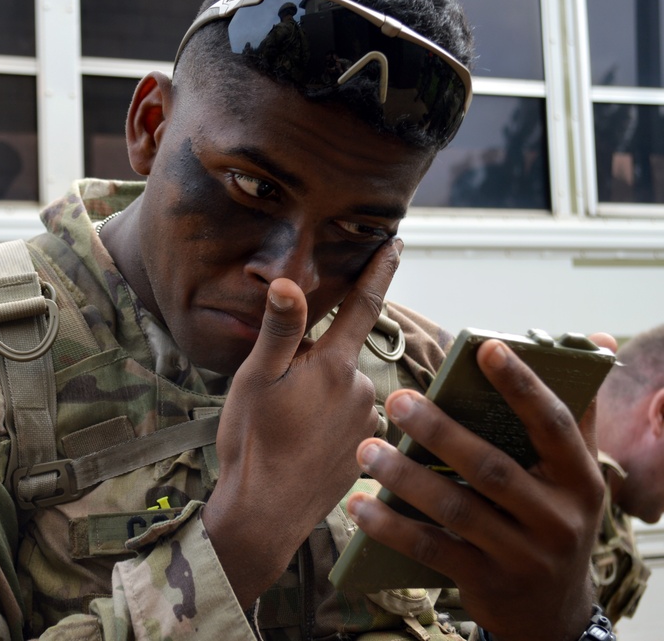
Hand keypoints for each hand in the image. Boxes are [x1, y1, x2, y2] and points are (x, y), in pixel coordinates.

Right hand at [203, 239, 402, 607]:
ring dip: (320, 396)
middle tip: (277, 392)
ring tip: (286, 425)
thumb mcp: (256, 379)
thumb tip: (290, 281)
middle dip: (314, 362)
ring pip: (343, 393)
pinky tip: (301, 445)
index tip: (395, 241)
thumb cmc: (253, 443)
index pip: (363, 305)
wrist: (263, 515)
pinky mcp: (365, 454)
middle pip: (341, 356)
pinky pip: (348, 424)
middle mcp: (362, 392)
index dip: (378, 270)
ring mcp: (367, 426)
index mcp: (335, 367)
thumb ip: (279, 329)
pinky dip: (327, 426)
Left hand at [347, 334, 615, 640]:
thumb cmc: (552, 518)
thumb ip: (575, 413)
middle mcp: (557, 519)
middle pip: (492, 468)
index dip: (521, 386)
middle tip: (396, 400)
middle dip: (440, 432)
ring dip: (405, 478)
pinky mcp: (486, 583)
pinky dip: (392, 528)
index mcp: (581, 480)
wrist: (553, 613)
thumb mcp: (574, 474)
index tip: (485, 348)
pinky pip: (432, 550)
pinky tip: (360, 505)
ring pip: (456, 510)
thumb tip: (594, 341)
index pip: (553, 425)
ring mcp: (522, 556)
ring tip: (367, 450)